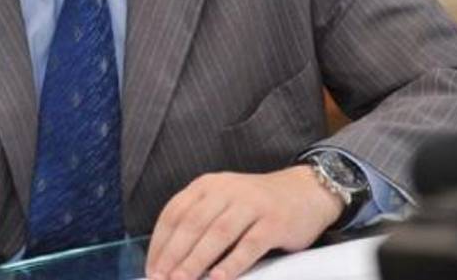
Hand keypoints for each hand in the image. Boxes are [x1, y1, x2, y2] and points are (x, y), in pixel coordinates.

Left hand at [145, 167, 342, 279]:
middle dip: (174, 255)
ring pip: (218, 233)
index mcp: (207, 185)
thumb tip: (171, 260)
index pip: (175, 212)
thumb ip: (200, 221)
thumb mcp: (223, 201)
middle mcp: (227, 190)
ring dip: (197, 260)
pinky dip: (232, 263)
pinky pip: (249, 244)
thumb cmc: (256, 204)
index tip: (152, 268)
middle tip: (161, 279)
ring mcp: (252, 204)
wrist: (305, 191)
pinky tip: (218, 279)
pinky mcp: (274, 222)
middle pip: (193, 223)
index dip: (160, 242)